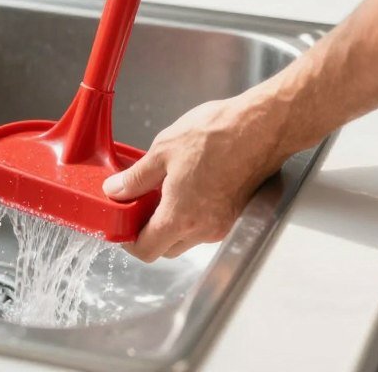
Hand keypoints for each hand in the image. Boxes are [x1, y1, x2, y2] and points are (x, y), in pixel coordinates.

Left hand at [102, 91, 286, 261]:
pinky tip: (189, 183)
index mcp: (181, 217)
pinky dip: (193, 212)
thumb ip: (136, 178)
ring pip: (187, 236)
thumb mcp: (163, 150)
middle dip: (149, 230)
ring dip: (173, 220)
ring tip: (165, 186)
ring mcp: (223, 224)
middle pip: (167, 248)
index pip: (146, 251)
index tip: (122, 224)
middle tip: (139, 202)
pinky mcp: (236, 213)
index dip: (128, 241)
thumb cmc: (218, 134)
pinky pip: (206, 223)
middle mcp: (204, 229)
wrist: (262, 126)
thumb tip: (116, 191)